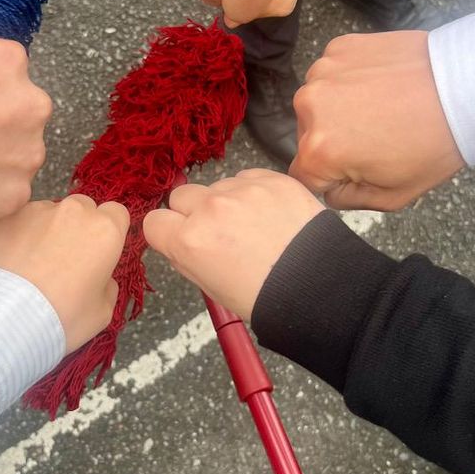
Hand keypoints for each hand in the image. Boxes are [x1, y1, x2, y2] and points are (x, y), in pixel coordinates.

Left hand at [0, 196, 127, 351]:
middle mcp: (73, 211)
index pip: (116, 213)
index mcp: (105, 230)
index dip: (109, 230)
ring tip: (31, 264)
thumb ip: (107, 285)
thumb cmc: (63, 317)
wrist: (7, 318)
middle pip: (82, 208)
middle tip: (65, 258)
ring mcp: (36, 210)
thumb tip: (100, 277)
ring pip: (48, 213)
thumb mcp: (102, 312)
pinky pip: (17, 221)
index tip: (99, 250)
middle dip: (78, 226)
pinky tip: (8, 263)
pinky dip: (17, 236)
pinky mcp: (5, 217)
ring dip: (46, 230)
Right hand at [143, 169, 322, 319]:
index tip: (178, 236)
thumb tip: (178, 237)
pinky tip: (270, 216)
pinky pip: (248, 177)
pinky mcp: (271, 178)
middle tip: (217, 232)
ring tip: (254, 227)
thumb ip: (187, 256)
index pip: (154, 221)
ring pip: (217, 185)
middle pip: (181, 196)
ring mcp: (242, 190)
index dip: (166, 231)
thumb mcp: (212, 287)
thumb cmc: (267, 296)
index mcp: (189, 242)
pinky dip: (254, 192)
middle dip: (192, 211)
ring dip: (227, 201)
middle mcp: (210, 209)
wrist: (320, 286)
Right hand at [290, 31, 464, 209]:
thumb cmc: (435, 144)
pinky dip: (349, 80)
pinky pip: (332, 72)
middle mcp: (309, 107)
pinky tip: (381, 84)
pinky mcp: (339, 47)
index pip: (302, 176)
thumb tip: (327, 189)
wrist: (467, 87)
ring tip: (380, 108)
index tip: (358, 169)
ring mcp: (323, 71)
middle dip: (333, 140)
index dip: (329, 179)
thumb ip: (346, 201)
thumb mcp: (393, 196)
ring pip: (318, 102)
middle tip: (376, 137)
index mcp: (319, 150)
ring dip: (338, 108)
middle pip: (307, 136)